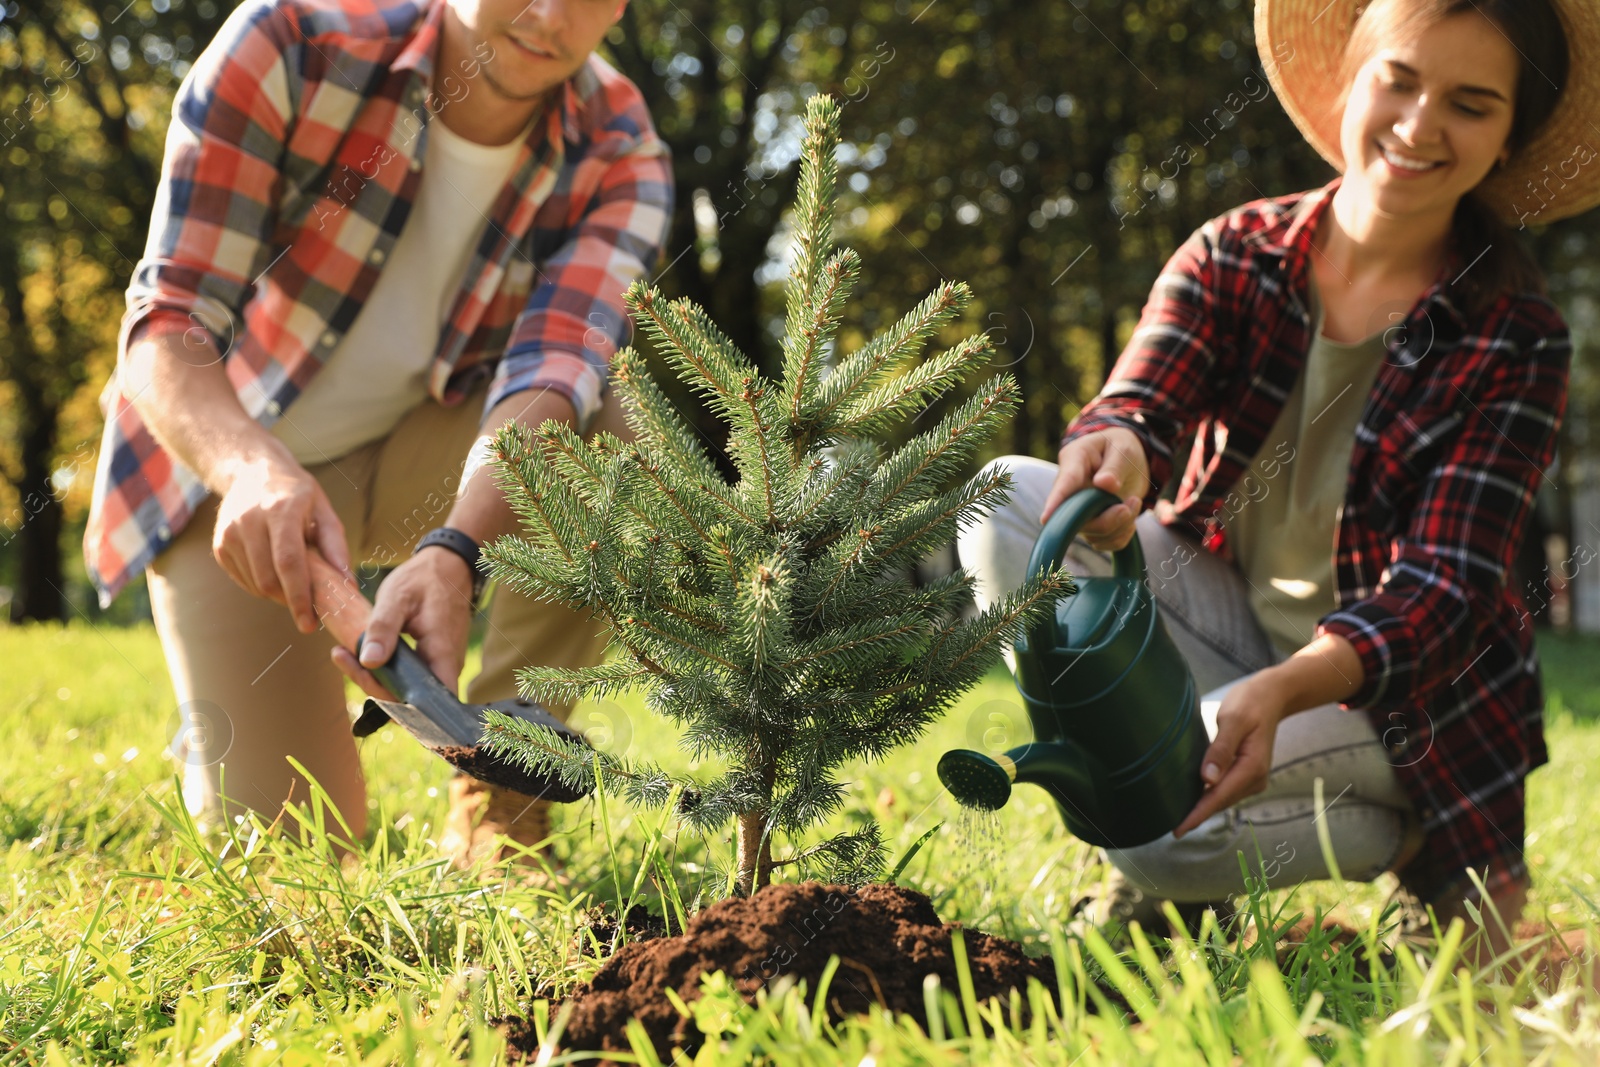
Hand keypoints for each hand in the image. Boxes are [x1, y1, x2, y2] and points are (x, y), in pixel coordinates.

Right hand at [212, 451, 349, 632]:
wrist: (252, 471)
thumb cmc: (297, 494)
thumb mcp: (323, 510)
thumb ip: (335, 546)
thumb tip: (346, 584)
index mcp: (281, 510)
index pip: (288, 562)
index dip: (299, 596)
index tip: (310, 623)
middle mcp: (250, 520)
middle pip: (268, 579)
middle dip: (290, 601)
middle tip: (308, 608)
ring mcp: (230, 533)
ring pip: (255, 584)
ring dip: (277, 594)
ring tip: (294, 583)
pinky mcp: (220, 544)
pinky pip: (243, 579)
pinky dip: (262, 585)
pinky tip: (275, 572)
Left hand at [330, 546, 476, 699]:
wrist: (448, 566)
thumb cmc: (424, 579)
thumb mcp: (397, 596)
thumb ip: (383, 628)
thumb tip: (369, 662)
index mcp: (442, 652)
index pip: (425, 701)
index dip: (394, 702)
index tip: (362, 673)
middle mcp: (447, 666)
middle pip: (411, 700)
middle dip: (373, 685)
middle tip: (342, 656)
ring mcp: (441, 665)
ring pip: (408, 690)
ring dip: (375, 678)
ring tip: (344, 653)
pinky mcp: (433, 661)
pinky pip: (410, 677)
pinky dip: (385, 670)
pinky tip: (362, 653)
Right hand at [1038, 426, 1151, 550]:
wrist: (1127, 459)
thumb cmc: (1120, 447)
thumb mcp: (1123, 449)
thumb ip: (1115, 466)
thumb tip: (1104, 484)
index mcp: (1074, 460)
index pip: (1064, 484)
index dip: (1056, 502)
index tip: (1046, 518)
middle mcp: (1070, 489)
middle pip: (1078, 517)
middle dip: (1109, 518)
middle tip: (1134, 502)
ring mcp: (1077, 510)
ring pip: (1093, 533)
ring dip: (1121, 525)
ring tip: (1135, 501)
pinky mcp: (1090, 524)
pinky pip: (1103, 542)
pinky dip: (1121, 536)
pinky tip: (1129, 520)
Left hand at [1171, 672, 1289, 837]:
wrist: (1272, 696)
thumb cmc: (1249, 703)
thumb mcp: (1233, 720)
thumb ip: (1221, 749)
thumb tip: (1207, 779)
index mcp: (1251, 767)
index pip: (1218, 796)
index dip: (1197, 814)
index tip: (1178, 830)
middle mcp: (1254, 778)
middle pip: (1220, 802)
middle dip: (1197, 815)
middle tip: (1169, 829)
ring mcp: (1252, 778)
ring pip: (1222, 798)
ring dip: (1202, 808)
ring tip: (1176, 818)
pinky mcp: (1247, 773)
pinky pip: (1225, 790)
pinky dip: (1209, 797)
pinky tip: (1193, 800)